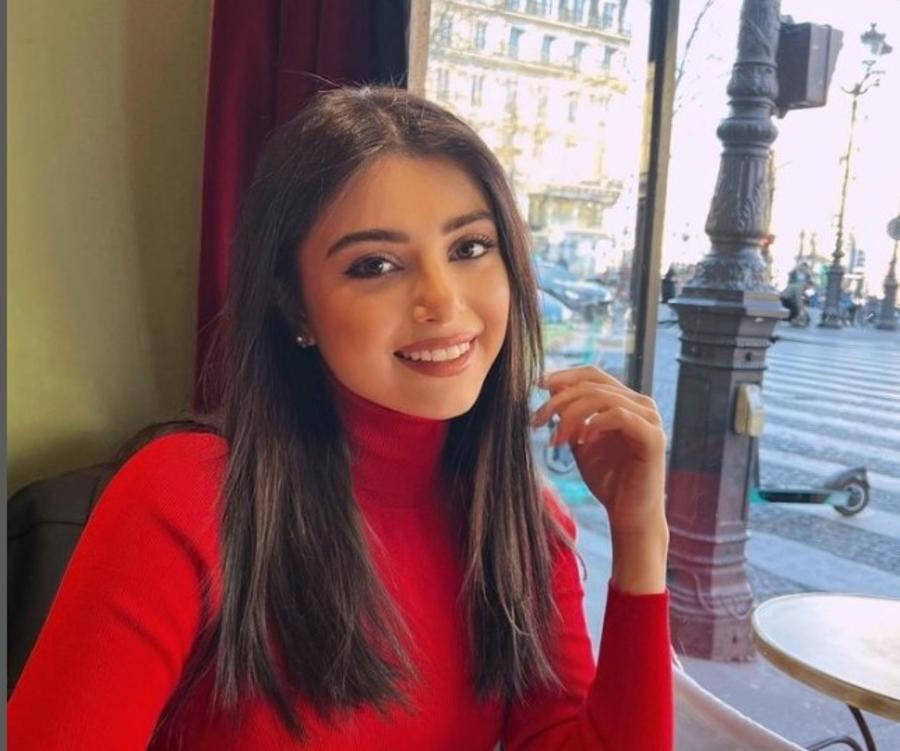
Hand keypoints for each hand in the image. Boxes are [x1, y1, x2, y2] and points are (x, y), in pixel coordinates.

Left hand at [532, 366, 666, 533]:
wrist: (629, 515)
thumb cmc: (608, 480)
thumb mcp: (579, 441)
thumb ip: (569, 415)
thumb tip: (550, 388)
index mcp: (625, 401)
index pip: (592, 375)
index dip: (564, 375)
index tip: (537, 385)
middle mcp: (641, 404)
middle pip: (593, 384)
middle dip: (559, 400)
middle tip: (537, 420)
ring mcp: (650, 418)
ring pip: (602, 397)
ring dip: (571, 414)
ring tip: (556, 439)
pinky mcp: (652, 437)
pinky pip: (618, 415)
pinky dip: (593, 424)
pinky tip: (580, 441)